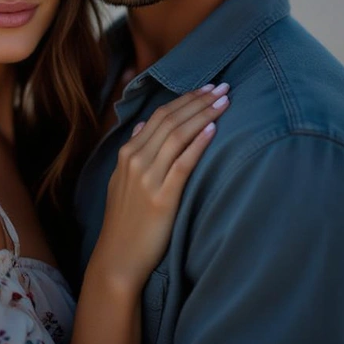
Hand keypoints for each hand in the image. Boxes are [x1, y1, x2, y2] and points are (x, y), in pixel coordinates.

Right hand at [92, 84, 229, 288]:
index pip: (160, 116)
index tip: (207, 88)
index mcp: (127, 153)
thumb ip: (134, 150)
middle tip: (223, 86)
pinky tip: (214, 130)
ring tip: (225, 101)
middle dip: (199, 100)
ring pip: (178, 135)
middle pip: (171, 120)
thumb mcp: (121, 180)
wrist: (118, 257)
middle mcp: (136, 160)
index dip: (185, 99)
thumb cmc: (124, 221)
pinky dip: (199, 143)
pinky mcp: (162, 197)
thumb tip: (145, 124)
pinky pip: (183, 163)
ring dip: (203, 115)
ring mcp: (148, 177)